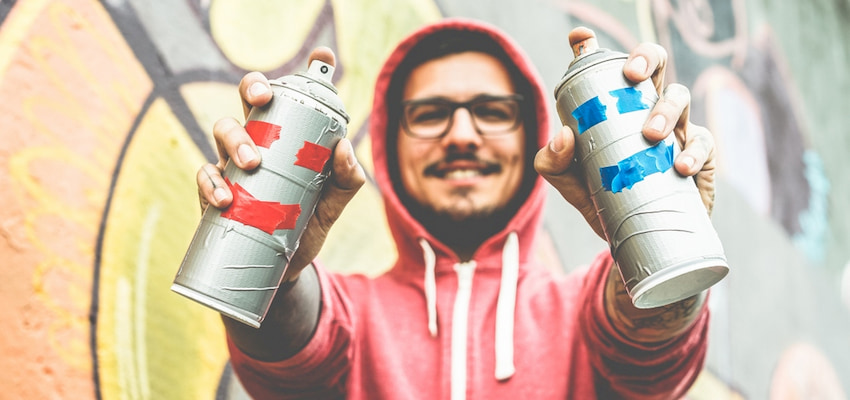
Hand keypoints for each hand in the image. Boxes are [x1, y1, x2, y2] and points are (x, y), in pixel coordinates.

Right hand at [195, 47, 365, 280]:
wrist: (286, 267)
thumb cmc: (309, 223)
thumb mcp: (335, 202)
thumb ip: (347, 177)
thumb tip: (343, 147)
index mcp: (289, 135)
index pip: (295, 96)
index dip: (308, 71)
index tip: (322, 56)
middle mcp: (259, 140)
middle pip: (249, 99)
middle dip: (253, 87)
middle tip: (263, 98)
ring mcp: (233, 163)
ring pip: (222, 129)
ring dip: (235, 138)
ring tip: (251, 162)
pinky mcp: (215, 191)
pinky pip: (205, 175)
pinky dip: (212, 183)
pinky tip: (226, 198)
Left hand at [534, 28, 716, 238]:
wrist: (634, 240)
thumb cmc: (601, 199)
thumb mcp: (569, 182)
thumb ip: (554, 161)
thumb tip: (563, 133)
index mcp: (613, 107)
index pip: (605, 68)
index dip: (591, 47)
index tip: (579, 38)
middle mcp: (645, 108)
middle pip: (654, 64)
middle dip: (645, 59)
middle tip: (631, 76)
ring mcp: (675, 129)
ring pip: (679, 97)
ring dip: (666, 109)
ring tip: (650, 134)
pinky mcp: (698, 156)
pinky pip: (703, 142)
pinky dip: (692, 152)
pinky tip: (679, 166)